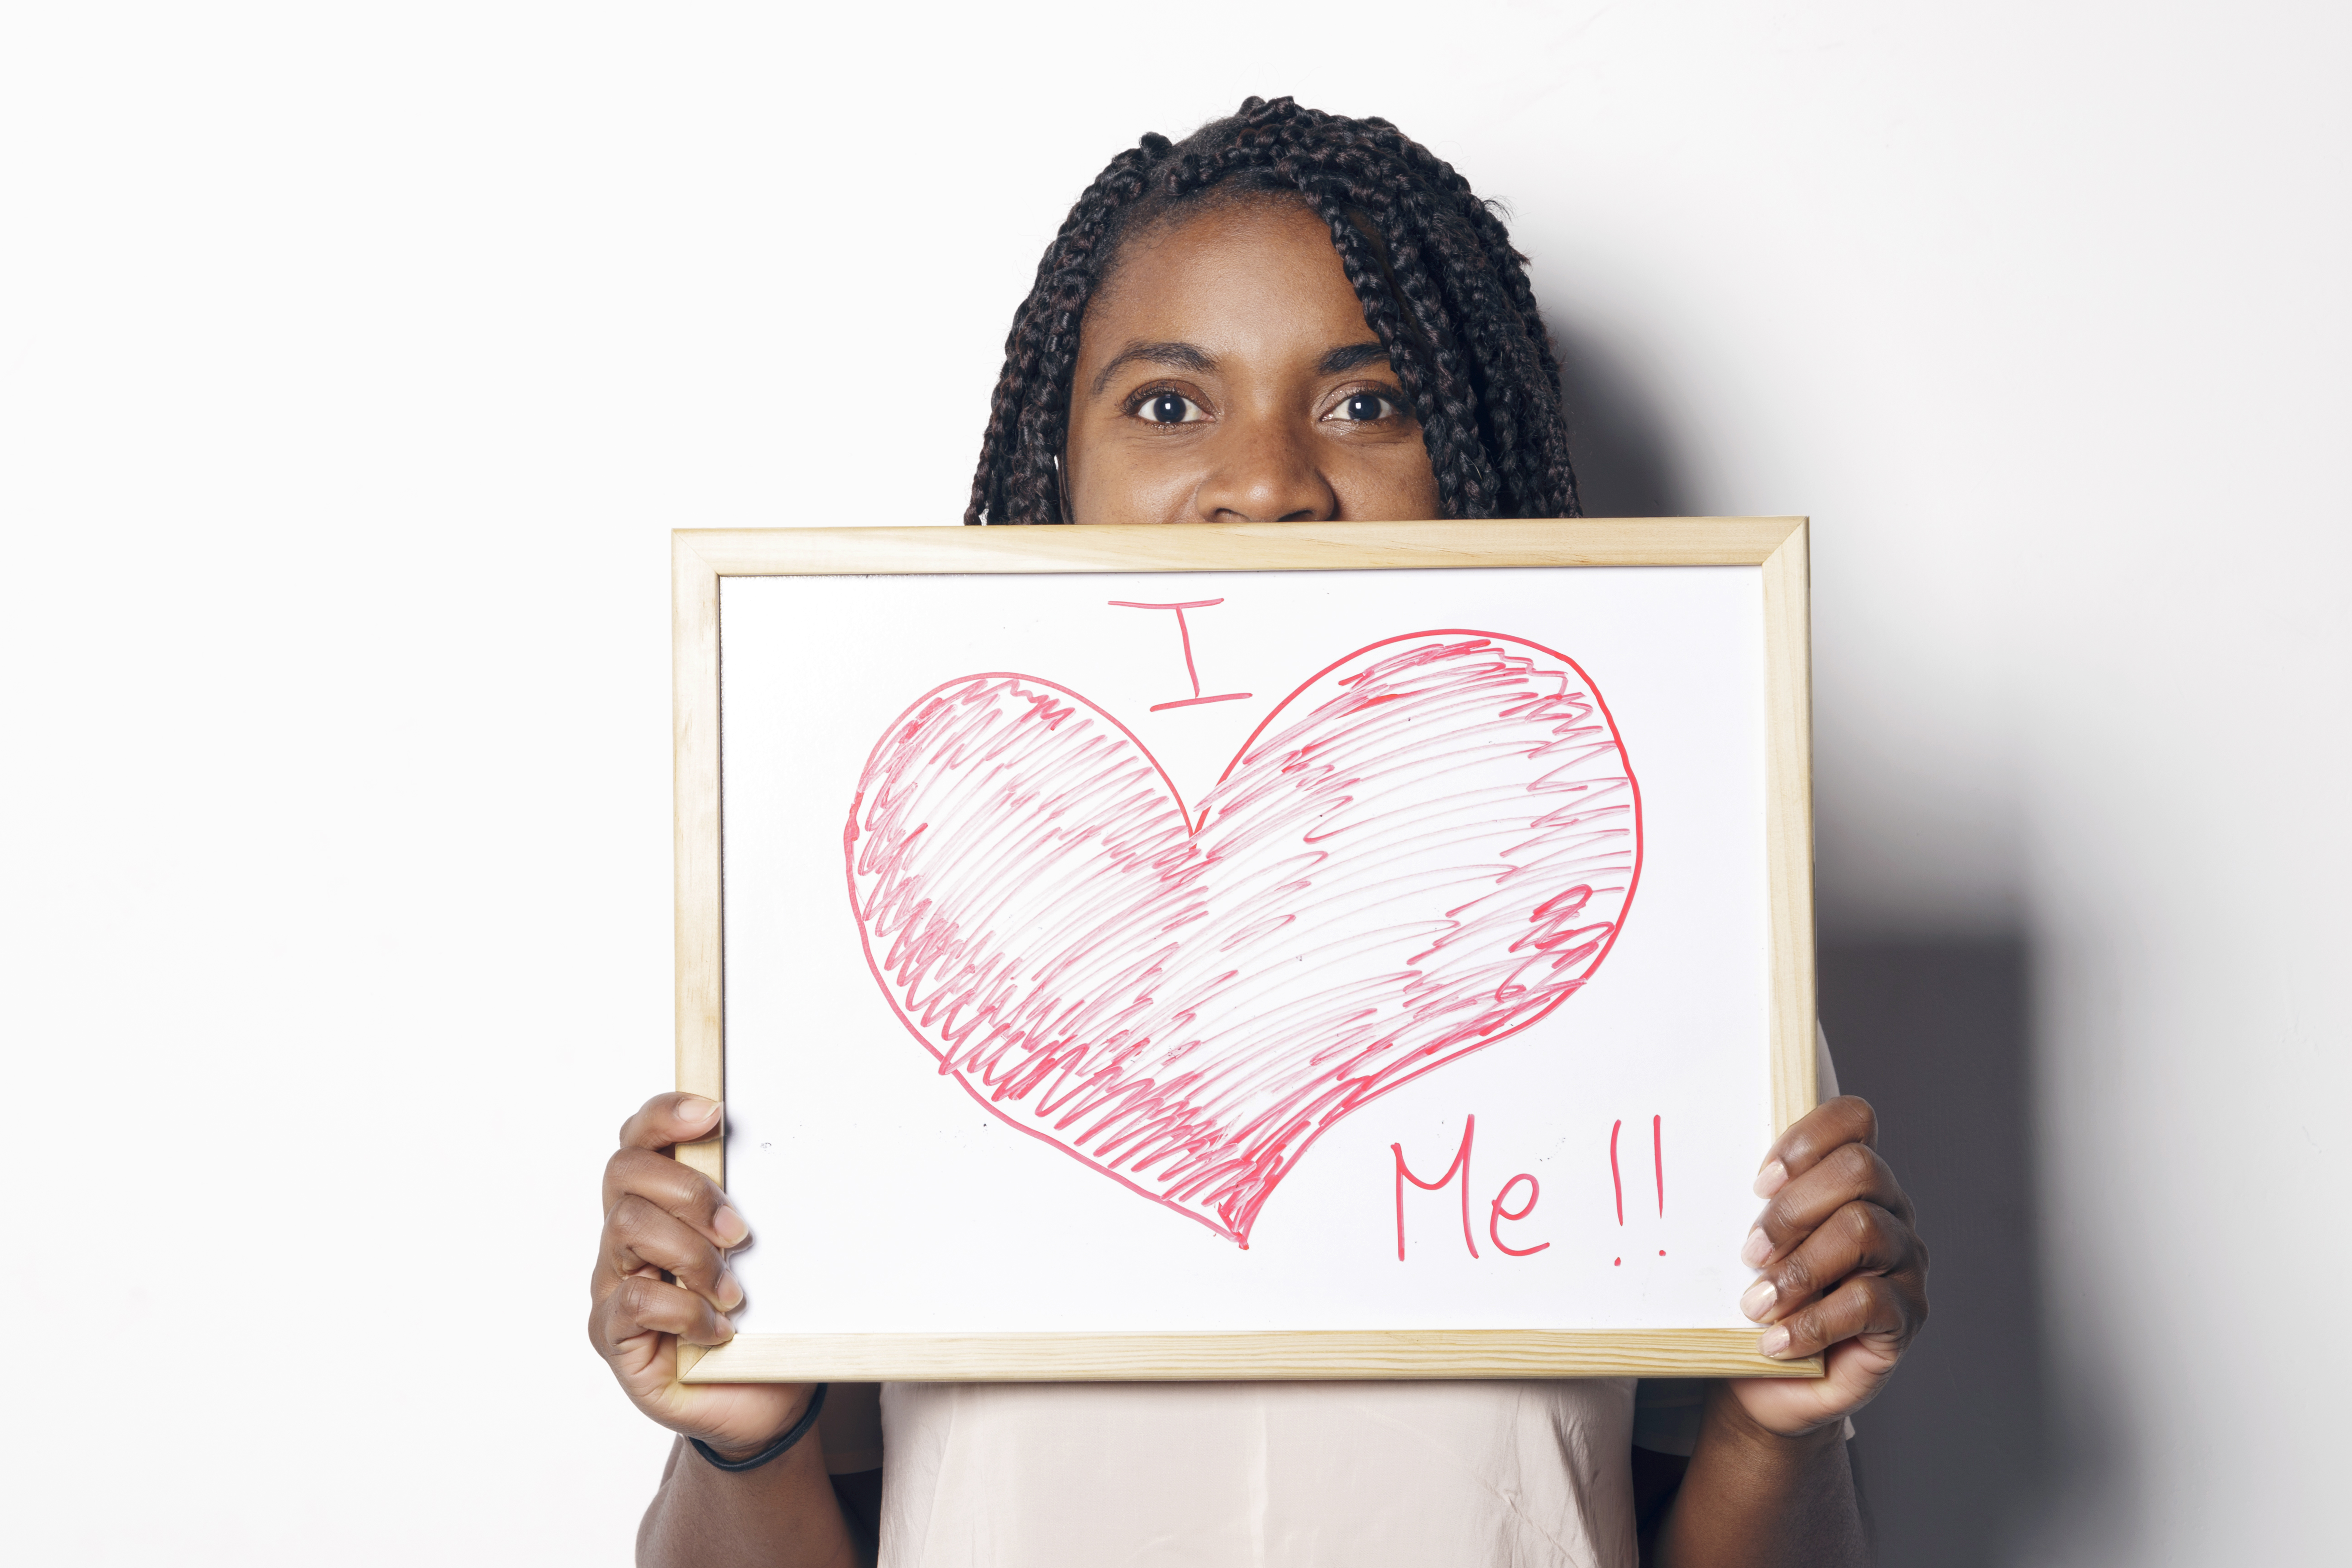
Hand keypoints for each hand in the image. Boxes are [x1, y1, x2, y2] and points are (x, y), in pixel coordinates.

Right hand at [587, 1093, 814, 1457]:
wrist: (764, 1402)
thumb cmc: (764, 1322)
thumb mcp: (768, 1256)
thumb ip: (755, 1206)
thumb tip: (787, 1146)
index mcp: (659, 1204)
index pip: (640, 1139)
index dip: (664, 1115)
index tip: (712, 1112)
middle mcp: (626, 1237)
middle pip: (624, 1172)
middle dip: (688, 1189)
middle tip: (739, 1231)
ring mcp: (613, 1284)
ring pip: (627, 1227)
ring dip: (692, 1254)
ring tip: (733, 1291)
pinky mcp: (613, 1333)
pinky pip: (636, 1298)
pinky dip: (685, 1309)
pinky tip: (718, 1329)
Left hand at [1725, 1096, 1928, 1436]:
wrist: (1768, 1382)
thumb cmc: (1758, 1301)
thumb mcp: (1751, 1247)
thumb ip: (1752, 1209)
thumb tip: (1710, 1179)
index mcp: (1853, 1179)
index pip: (1854, 1120)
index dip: (1807, 1139)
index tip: (1758, 1183)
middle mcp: (1890, 1211)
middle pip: (1859, 1170)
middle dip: (1793, 1210)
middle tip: (1750, 1254)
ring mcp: (1905, 1263)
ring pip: (1863, 1230)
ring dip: (1799, 1268)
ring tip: (1757, 1305)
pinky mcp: (1906, 1317)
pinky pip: (1867, 1301)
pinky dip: (1812, 1322)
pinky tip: (1777, 1341)